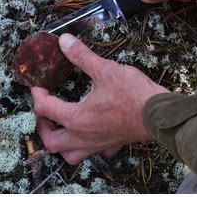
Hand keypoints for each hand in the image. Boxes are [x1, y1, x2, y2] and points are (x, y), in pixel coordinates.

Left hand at [31, 34, 168, 164]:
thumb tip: (64, 41)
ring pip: (70, 155)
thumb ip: (81, 56)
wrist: (159, 113)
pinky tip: (91, 133)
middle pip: (51, 142)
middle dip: (42, 127)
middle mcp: (83, 136)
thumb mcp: (105, 70)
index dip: (37, 95)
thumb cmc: (133, 94)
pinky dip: (88, 146)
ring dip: (60, 143)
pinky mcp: (112, 144)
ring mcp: (98, 144)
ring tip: (61, 127)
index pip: (45, 109)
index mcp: (77, 118)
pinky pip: (94, 152)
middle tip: (45, 112)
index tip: (38, 86)